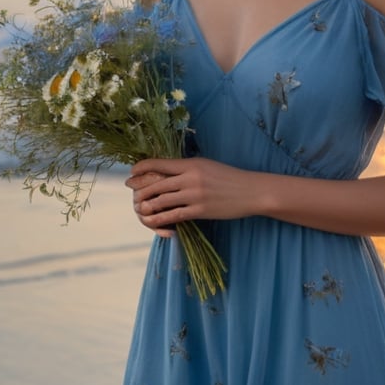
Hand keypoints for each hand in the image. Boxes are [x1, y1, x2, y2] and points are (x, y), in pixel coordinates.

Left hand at [126, 157, 257, 229]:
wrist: (251, 191)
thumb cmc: (229, 178)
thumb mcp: (207, 166)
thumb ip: (187, 168)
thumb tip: (167, 171)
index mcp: (191, 164)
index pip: (160, 164)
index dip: (142, 168)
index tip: (132, 173)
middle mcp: (191, 178)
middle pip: (157, 183)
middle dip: (141, 189)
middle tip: (132, 194)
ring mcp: (195, 195)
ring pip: (162, 200)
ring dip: (148, 206)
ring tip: (140, 209)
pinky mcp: (200, 211)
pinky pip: (175, 215)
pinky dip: (162, 219)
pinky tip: (155, 221)